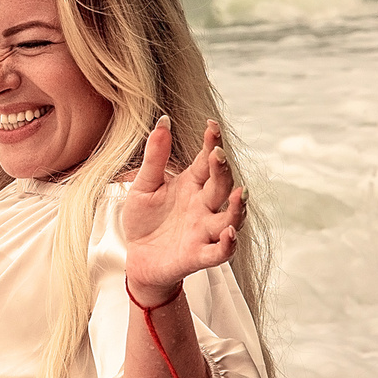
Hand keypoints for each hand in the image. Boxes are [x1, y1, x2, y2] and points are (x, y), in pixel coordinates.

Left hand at [120, 118, 244, 300]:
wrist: (136, 257)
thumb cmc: (144, 220)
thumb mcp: (144, 185)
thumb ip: (155, 156)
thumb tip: (163, 120)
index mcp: (192, 185)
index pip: (207, 161)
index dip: (212, 143)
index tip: (212, 125)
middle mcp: (204, 206)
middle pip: (221, 186)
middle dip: (223, 170)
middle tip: (218, 154)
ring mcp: (204, 231)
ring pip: (230, 218)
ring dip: (238, 208)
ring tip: (241, 193)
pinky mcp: (199, 255)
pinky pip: (220, 251)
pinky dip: (228, 244)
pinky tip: (229, 232)